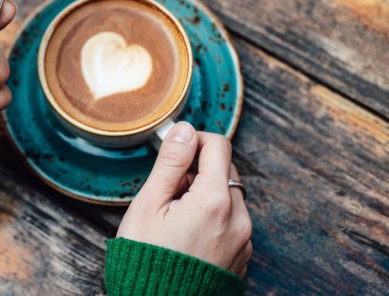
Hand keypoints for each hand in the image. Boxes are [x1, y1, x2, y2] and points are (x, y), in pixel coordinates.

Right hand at [116, 122, 252, 277]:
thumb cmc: (145, 259)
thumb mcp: (149, 204)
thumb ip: (170, 163)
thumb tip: (184, 130)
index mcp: (214, 201)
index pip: (218, 146)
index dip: (193, 140)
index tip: (174, 150)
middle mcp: (238, 220)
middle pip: (226, 171)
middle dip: (199, 171)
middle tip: (168, 191)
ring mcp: (243, 242)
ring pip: (230, 198)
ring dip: (207, 196)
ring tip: (175, 217)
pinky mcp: (241, 258)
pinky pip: (233, 224)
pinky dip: (214, 219)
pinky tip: (188, 235)